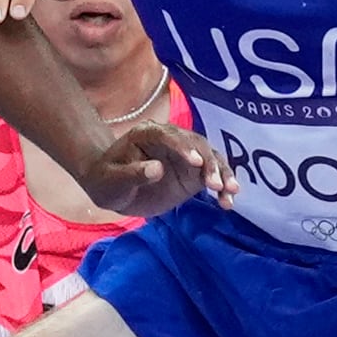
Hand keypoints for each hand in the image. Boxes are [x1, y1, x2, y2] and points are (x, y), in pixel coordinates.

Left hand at [79, 122, 235, 218]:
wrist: (114, 187)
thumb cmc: (107, 180)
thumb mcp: (112, 181)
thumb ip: (132, 174)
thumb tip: (156, 169)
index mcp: (148, 134)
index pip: (169, 136)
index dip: (184, 147)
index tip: (196, 163)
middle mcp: (172, 140)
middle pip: (197, 145)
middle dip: (209, 164)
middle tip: (215, 184)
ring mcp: (186, 156)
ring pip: (211, 158)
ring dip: (222, 174)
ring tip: (230, 192)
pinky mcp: (194, 173)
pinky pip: (213, 176)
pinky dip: (222, 187)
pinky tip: (227, 202)